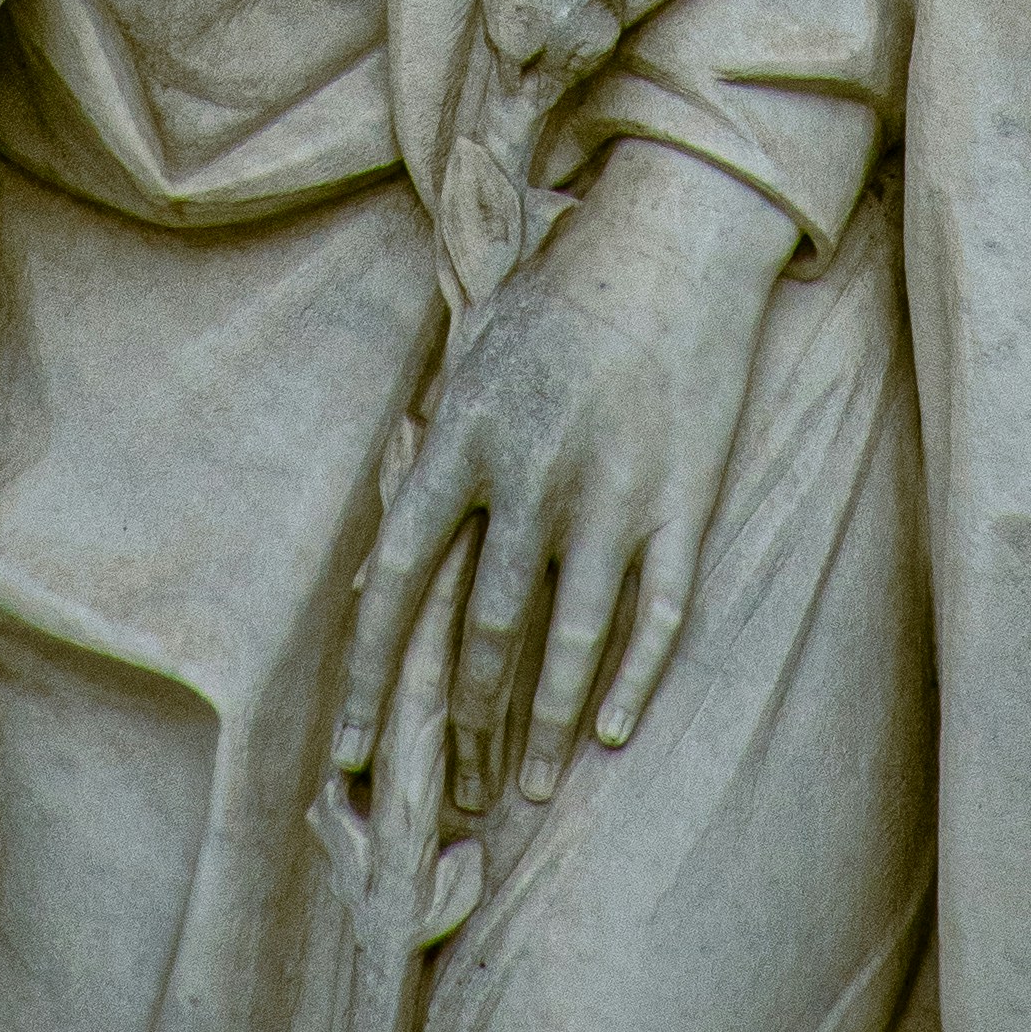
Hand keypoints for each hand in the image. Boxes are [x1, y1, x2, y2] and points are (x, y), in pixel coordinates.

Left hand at [335, 142, 798, 822]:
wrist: (672, 241)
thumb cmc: (562, 293)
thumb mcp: (473, 354)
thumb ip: (432, 450)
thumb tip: (381, 561)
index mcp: (467, 437)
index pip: (399, 578)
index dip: (370, 673)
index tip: (349, 750)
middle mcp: (533, 477)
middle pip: (484, 631)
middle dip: (465, 724)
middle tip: (456, 790)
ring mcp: (613, 496)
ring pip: (569, 644)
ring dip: (541, 729)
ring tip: (524, 790)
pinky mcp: (681, 503)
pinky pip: (657, 617)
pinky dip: (633, 682)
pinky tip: (610, 732)